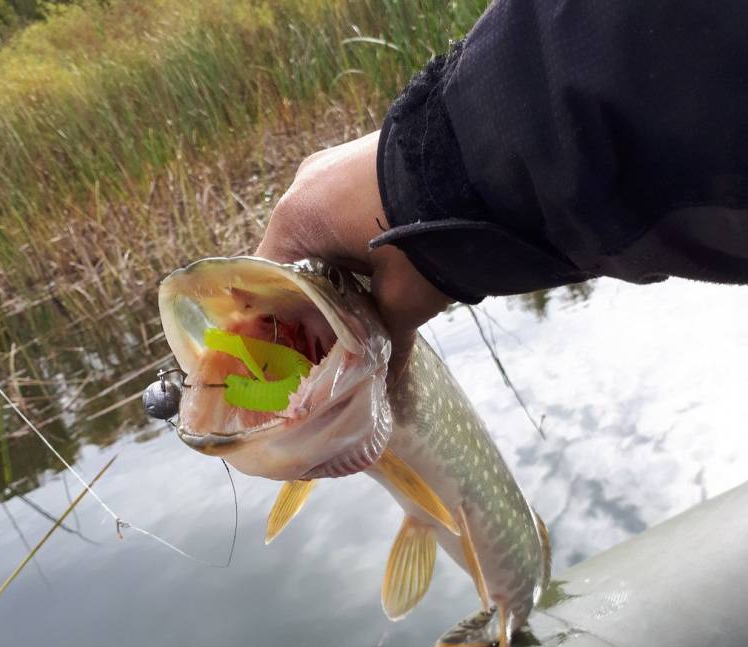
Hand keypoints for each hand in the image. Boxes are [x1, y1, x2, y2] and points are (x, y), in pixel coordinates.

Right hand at [255, 131, 450, 383]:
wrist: (488, 164)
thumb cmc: (428, 240)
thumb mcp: (403, 299)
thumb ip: (384, 338)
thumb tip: (386, 379)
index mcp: (296, 219)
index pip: (268, 281)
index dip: (287, 321)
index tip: (312, 346)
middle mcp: (304, 186)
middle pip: (295, 257)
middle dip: (318, 298)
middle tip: (346, 331)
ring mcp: (333, 165)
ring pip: (321, 233)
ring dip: (340, 270)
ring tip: (370, 299)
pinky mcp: (362, 156)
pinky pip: (345, 209)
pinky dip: (356, 241)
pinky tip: (385, 264)